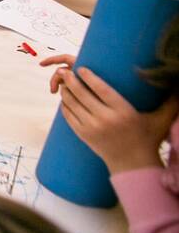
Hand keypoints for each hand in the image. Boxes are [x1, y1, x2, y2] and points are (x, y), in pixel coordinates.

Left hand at [41, 56, 177, 172]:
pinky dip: (65, 105)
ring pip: (72, 104)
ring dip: (65, 92)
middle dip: (71, 81)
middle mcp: (105, 119)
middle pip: (82, 95)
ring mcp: (91, 128)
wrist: (132, 164)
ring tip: (64, 82)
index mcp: (123, 112)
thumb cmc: (148, 139)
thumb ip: (171, 102)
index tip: (81, 68)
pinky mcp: (82, 135)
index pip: (102, 90)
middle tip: (65, 71)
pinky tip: (65, 98)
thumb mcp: (161, 120)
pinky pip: (68, 116)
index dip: (89, 77)